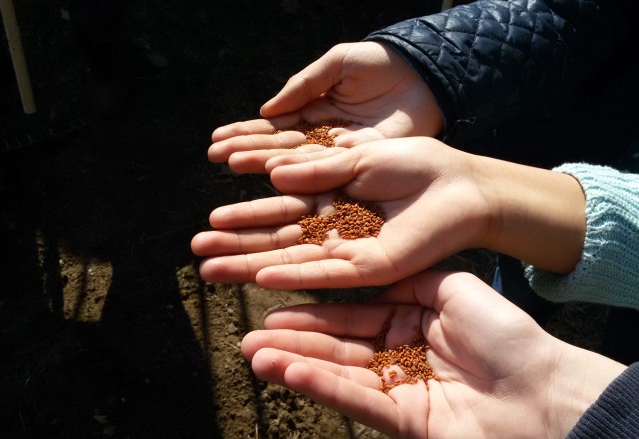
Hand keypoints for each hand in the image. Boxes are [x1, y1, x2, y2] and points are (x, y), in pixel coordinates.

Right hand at [191, 137, 585, 288]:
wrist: (461, 183)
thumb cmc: (416, 163)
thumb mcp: (358, 156)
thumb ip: (317, 168)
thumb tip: (274, 173)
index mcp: (331, 199)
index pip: (278, 210)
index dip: (245, 216)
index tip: (211, 221)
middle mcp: (334, 229)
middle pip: (277, 240)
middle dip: (237, 247)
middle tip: (196, 255)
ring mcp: (350, 251)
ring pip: (292, 260)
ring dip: (252, 265)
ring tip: (211, 271)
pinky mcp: (371, 268)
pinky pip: (326, 272)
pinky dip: (294, 275)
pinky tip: (262, 278)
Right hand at [208, 42, 442, 172]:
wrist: (422, 75)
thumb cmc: (380, 64)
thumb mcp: (336, 64)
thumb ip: (303, 85)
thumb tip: (267, 112)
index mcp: (315, 112)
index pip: (275, 128)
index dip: (246, 134)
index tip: (217, 141)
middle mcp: (323, 137)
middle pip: (280, 148)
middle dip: (247, 151)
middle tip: (216, 157)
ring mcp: (341, 154)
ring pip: (298, 163)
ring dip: (265, 164)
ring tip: (234, 165)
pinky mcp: (361, 163)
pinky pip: (327, 169)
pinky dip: (301, 173)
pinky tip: (274, 174)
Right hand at [241, 270, 625, 438]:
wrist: (544, 388)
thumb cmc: (507, 335)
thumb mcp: (454, 288)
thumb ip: (411, 281)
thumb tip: (374, 271)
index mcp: (412, 324)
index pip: (353, 319)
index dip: (315, 315)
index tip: (276, 308)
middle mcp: (400, 357)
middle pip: (338, 350)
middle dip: (294, 344)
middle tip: (250, 339)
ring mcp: (400, 391)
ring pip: (339, 377)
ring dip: (296, 367)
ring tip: (254, 357)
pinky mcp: (404, 422)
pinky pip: (356, 400)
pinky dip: (322, 387)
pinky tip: (289, 372)